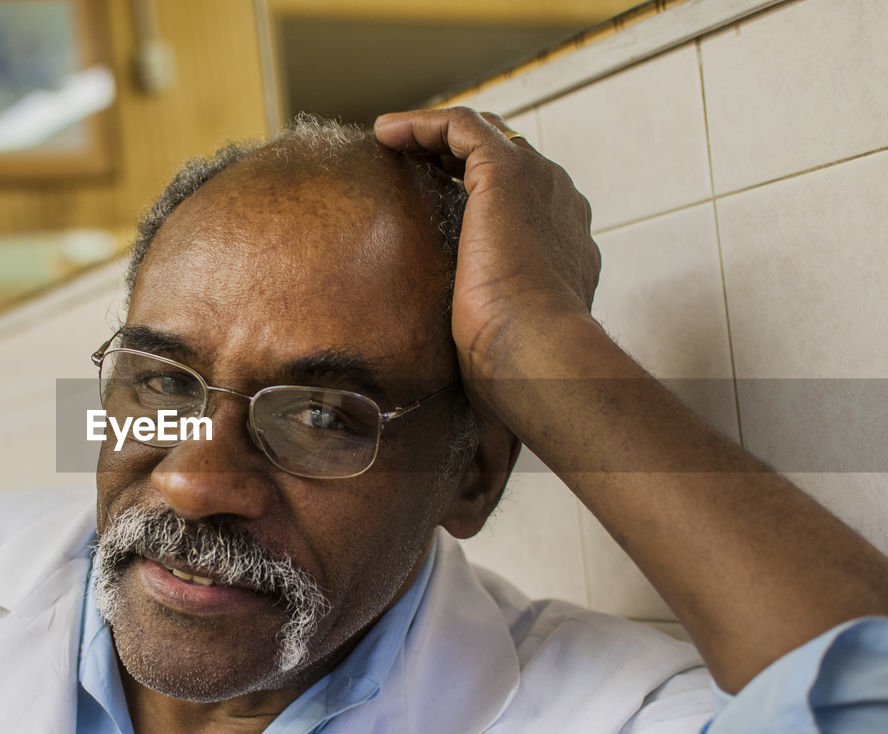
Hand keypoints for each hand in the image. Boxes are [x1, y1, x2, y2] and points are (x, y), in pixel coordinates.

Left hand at [374, 107, 601, 387]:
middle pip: (506, 158)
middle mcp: (560, 203)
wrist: (537, 352)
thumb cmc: (520, 365)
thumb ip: (495, 337)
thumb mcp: (506, 341)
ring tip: (390, 139)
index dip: (475, 192)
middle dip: (456, 157)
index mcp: (565, 242)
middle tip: (408, 164)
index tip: (431, 201)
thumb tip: (477, 393)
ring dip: (434, 134)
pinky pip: (462, 127)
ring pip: (484, 135)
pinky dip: (423, 124)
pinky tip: (385, 133)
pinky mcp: (508, 172)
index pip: (522, 200)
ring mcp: (540, 183)